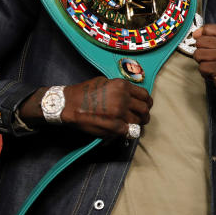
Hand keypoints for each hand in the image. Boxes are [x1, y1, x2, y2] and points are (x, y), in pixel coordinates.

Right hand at [20, 77, 152, 137]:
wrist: (68, 104)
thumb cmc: (84, 92)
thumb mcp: (104, 81)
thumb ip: (120, 88)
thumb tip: (131, 95)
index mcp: (122, 86)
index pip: (144, 95)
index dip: (147, 102)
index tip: (146, 106)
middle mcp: (123, 98)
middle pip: (145, 109)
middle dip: (145, 115)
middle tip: (142, 118)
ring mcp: (119, 113)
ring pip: (138, 121)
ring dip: (138, 124)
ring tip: (133, 125)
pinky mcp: (114, 126)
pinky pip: (129, 132)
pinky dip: (129, 132)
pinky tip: (125, 131)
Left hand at [192, 23, 215, 98]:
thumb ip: (212, 34)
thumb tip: (195, 34)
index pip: (208, 29)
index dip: (205, 38)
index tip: (212, 45)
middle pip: (200, 41)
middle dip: (203, 51)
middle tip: (214, 57)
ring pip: (198, 54)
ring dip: (203, 62)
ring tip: (213, 64)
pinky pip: (201, 67)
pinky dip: (205, 72)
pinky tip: (215, 72)